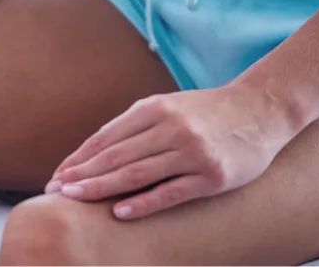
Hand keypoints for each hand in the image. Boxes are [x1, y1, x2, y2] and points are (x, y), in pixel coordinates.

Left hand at [45, 84, 301, 219]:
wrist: (262, 110)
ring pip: (137, 172)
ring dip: (101, 187)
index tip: (57, 175)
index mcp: (153, 108)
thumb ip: (134, 126)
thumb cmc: (206, 113)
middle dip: (82, 174)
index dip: (78, 158)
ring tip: (75, 198)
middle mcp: (170, 127)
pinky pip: (171, 192)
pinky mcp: (212, 175)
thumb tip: (92, 154)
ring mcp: (192, 151)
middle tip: (56, 190)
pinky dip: (143, 202)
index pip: (106, 137)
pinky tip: (120, 211)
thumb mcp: (167, 107)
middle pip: (116, 155)